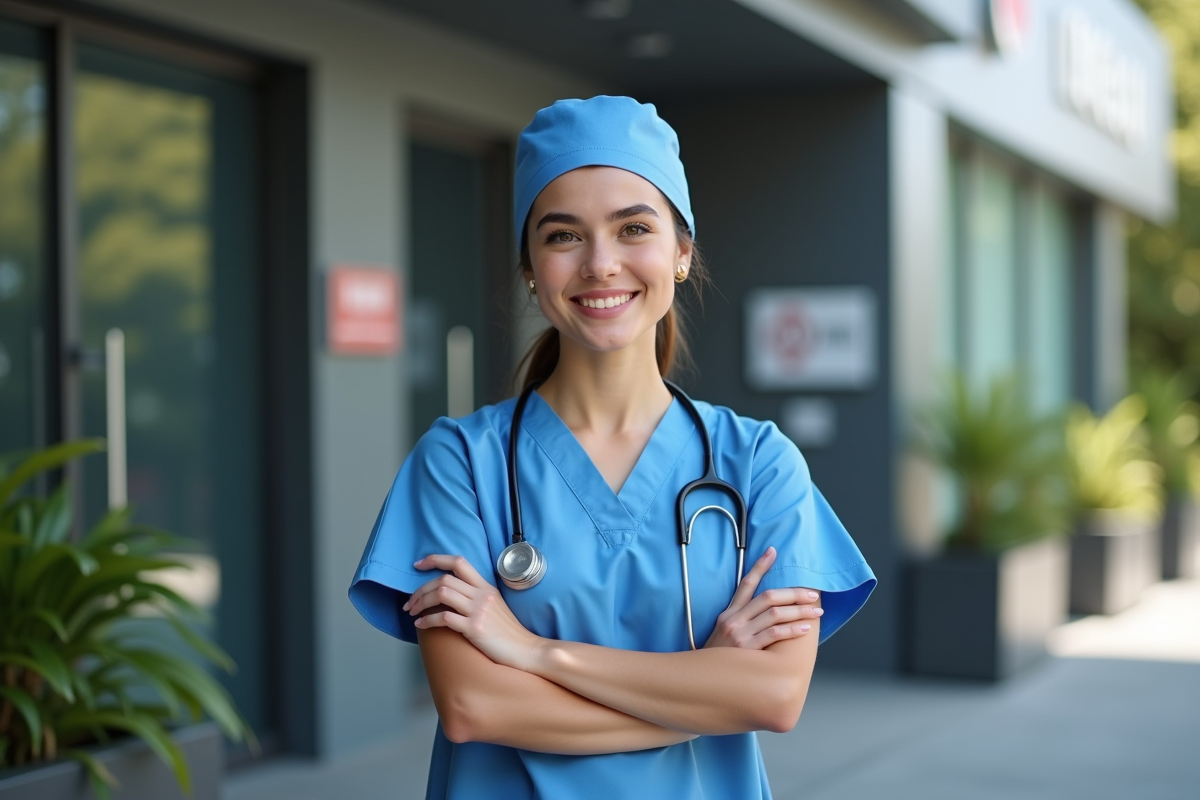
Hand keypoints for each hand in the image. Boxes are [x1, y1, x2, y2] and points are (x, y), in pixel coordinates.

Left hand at [404, 554, 544, 670]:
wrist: (525, 650)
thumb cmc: (508, 632)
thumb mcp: (495, 606)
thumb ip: (476, 596)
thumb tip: (451, 594)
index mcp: (486, 586)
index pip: (459, 562)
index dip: (435, 559)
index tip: (418, 565)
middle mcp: (481, 594)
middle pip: (444, 579)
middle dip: (421, 589)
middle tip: (411, 601)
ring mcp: (478, 610)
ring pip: (441, 593)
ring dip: (421, 602)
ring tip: (413, 611)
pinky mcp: (474, 627)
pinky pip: (443, 618)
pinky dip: (427, 620)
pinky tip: (421, 625)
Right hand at [703, 547, 821, 649]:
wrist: (703, 678)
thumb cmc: (720, 657)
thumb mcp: (724, 632)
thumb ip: (741, 620)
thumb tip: (767, 611)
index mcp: (729, 613)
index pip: (746, 584)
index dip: (760, 566)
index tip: (773, 551)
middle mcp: (734, 619)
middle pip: (768, 597)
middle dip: (793, 594)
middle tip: (812, 594)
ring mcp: (740, 633)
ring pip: (775, 614)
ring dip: (799, 611)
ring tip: (816, 612)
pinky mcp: (747, 649)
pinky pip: (774, 634)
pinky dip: (792, 629)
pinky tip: (804, 628)